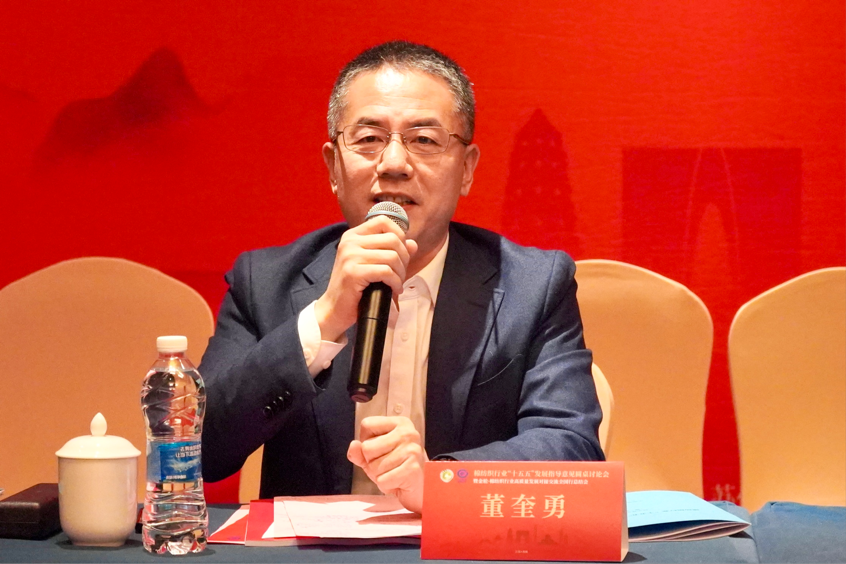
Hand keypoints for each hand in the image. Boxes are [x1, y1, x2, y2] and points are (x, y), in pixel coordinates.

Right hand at [315, 217, 416, 341]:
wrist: (334, 309)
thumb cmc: (355, 287)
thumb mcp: (373, 264)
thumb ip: (392, 252)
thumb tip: (413, 244)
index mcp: (353, 235)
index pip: (383, 221)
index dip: (399, 234)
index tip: (401, 252)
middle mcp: (350, 242)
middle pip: (392, 239)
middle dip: (404, 258)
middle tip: (401, 273)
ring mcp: (350, 256)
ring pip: (392, 256)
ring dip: (401, 273)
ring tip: (397, 283)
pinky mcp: (353, 272)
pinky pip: (386, 272)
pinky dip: (395, 282)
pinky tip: (394, 289)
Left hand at [347, 416, 427, 513]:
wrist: (420, 486)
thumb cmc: (396, 466)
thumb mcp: (375, 455)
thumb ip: (360, 451)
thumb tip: (354, 446)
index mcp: (399, 422)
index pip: (367, 424)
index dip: (366, 441)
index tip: (379, 449)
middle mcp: (407, 432)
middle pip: (367, 447)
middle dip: (371, 462)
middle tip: (387, 465)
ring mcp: (411, 450)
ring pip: (374, 466)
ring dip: (379, 475)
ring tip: (393, 473)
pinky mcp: (412, 468)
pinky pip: (382, 480)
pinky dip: (386, 485)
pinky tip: (397, 481)